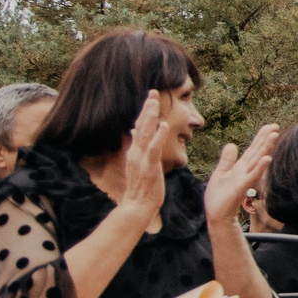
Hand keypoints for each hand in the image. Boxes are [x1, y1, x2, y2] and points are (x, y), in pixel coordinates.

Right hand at [115, 94, 168, 220]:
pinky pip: (153, 149)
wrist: (138, 205)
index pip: (138, 127)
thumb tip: (133, 134)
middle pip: (140, 125)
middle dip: (147, 108)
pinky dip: (158, 136)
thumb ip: (137, 149)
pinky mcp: (148, 167)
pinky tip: (164, 125)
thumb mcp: (138, 164)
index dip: (144, 112)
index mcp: (134, 151)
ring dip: (150, 116)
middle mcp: (135, 152)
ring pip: (144, 133)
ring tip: (155, 101)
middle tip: (153, 92)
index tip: (150, 97)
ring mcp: (140, 159)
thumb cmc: (142, 187)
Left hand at [205, 123, 278, 227]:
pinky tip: (267, 159)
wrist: (217, 215)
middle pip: (257, 152)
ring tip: (274, 136)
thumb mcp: (220, 173)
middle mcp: (245, 171)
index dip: (260, 137)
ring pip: (257, 161)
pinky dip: (260, 167)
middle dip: (266, 139)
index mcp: (240, 167)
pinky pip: (252, 176)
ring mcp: (244, 179)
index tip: (270, 126)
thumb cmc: (218, 197)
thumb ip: (227, 160)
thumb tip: (231, 144)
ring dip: (266, 148)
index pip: (252, 149)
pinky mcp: (241, 187)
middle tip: (276, 126)